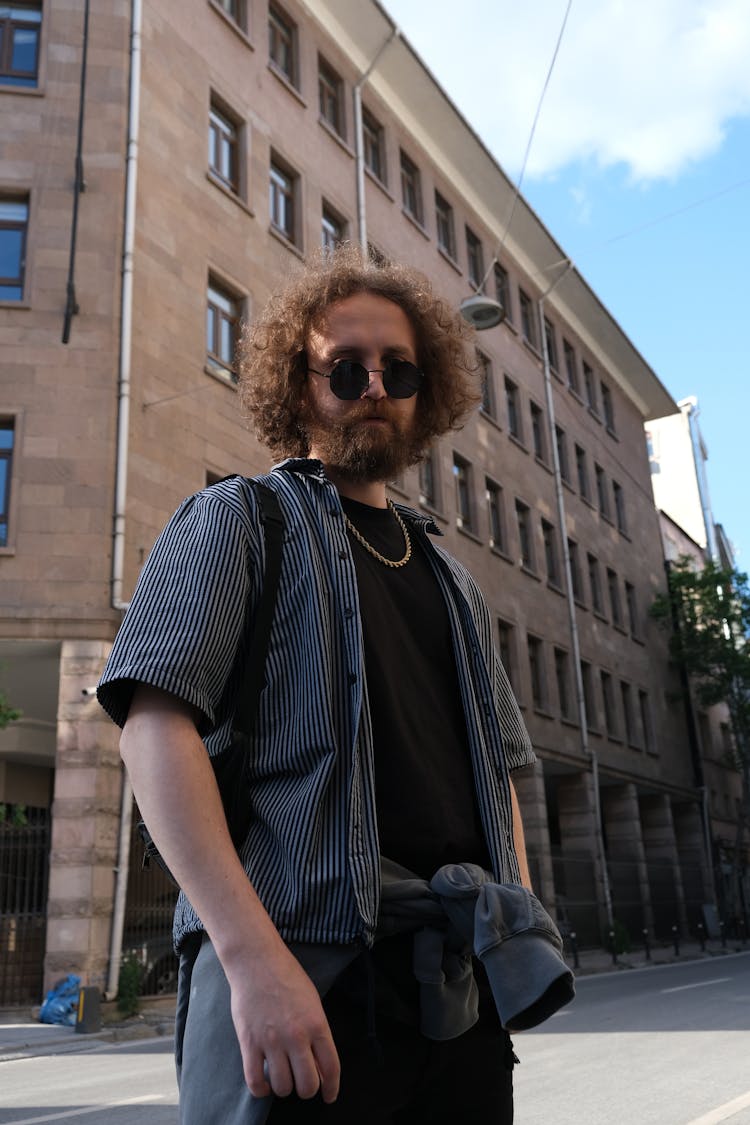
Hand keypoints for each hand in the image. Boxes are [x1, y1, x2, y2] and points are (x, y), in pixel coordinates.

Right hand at [226, 945, 339, 1102]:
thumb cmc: (287, 976)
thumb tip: (320, 1063)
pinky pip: (255, 1081)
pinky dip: (262, 1089)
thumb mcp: (313, 1001)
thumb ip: (317, 1032)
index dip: (332, 1088)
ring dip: (285, 1088)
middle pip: (307, 1084)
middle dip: (308, 1089)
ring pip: (283, 1087)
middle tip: (303, 1083)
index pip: (331, 1068)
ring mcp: (271, 1041)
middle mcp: (296, 1036)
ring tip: (283, 1077)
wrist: (256, 961)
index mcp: (317, 1024)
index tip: (329, 1095)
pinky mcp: (249, 1043)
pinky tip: (265, 1083)